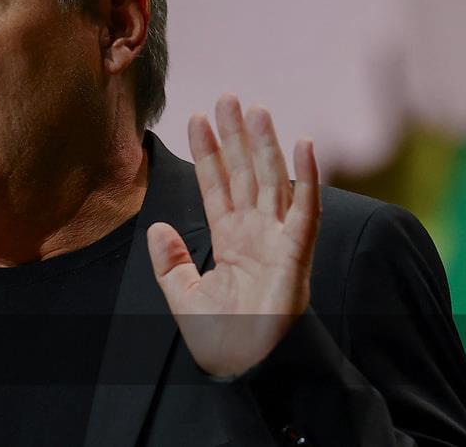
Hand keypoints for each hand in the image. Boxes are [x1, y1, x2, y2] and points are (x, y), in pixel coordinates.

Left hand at [147, 94, 320, 377]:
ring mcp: (277, 240)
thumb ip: (169, 262)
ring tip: (255, 108)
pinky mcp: (296, 254)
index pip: (216, 185)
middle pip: (244, 173)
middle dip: (236, 136)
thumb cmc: (223, 339)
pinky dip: (308, 178)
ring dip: (266, 144)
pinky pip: (305, 210)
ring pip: (272, 181)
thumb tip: (156, 227)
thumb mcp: (183, 297)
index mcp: (229, 240)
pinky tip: (305, 144)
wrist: (247, 369)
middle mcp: (254, 233)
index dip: (209, 153)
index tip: (197, 119)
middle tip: (227, 97)